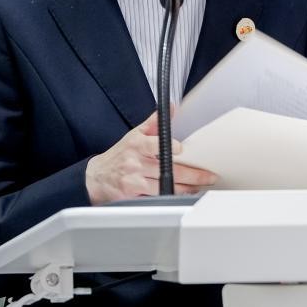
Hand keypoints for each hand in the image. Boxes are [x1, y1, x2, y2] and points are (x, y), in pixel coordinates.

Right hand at [86, 110, 218, 204]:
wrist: (97, 177)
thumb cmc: (120, 155)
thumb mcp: (134, 135)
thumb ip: (154, 122)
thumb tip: (172, 108)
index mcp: (137, 145)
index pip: (153, 144)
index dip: (168, 147)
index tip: (181, 149)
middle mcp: (135, 163)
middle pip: (168, 170)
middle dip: (192, 175)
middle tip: (209, 176)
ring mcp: (134, 181)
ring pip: (166, 187)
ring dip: (187, 188)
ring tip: (200, 186)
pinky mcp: (133, 197)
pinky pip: (157, 198)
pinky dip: (172, 197)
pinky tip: (184, 195)